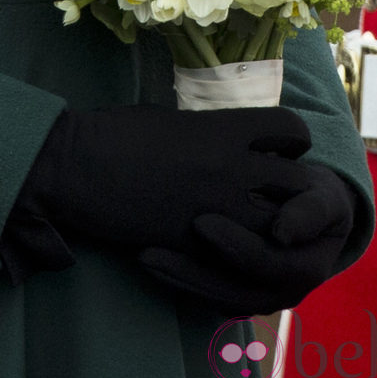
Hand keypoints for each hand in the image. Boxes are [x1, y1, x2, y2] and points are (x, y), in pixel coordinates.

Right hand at [14, 104, 312, 251]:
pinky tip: (226, 248)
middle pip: (299, 184)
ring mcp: (217, 211)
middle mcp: (231, 169)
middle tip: (277, 195)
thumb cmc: (116, 132)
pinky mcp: (197, 247)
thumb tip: (231, 140)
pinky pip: (240, 259)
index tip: (279, 148)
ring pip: (280, 228)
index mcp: (224, 129)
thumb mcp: (173, 118)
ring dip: (274, 228)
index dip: (292, 140)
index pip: (292, 129)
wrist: (77, 168)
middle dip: (295, 191)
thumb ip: (212, 131)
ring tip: (258, 227)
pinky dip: (241, 256)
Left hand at [139, 162, 356, 313]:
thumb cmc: (315, 196)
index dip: (235, 246)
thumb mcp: (325, 197)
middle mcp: (282, 293)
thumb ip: (310, 210)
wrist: (308, 209)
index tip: (201, 222)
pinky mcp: (236, 294)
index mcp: (307, 270)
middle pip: (232, 291)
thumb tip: (283, 232)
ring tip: (143, 256)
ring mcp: (257, 297)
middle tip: (152, 249)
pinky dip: (179, 279)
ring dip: (178, 280)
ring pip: (214, 298)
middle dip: (191, 271)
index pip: (266, 264)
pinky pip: (205, 293)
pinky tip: (150, 257)